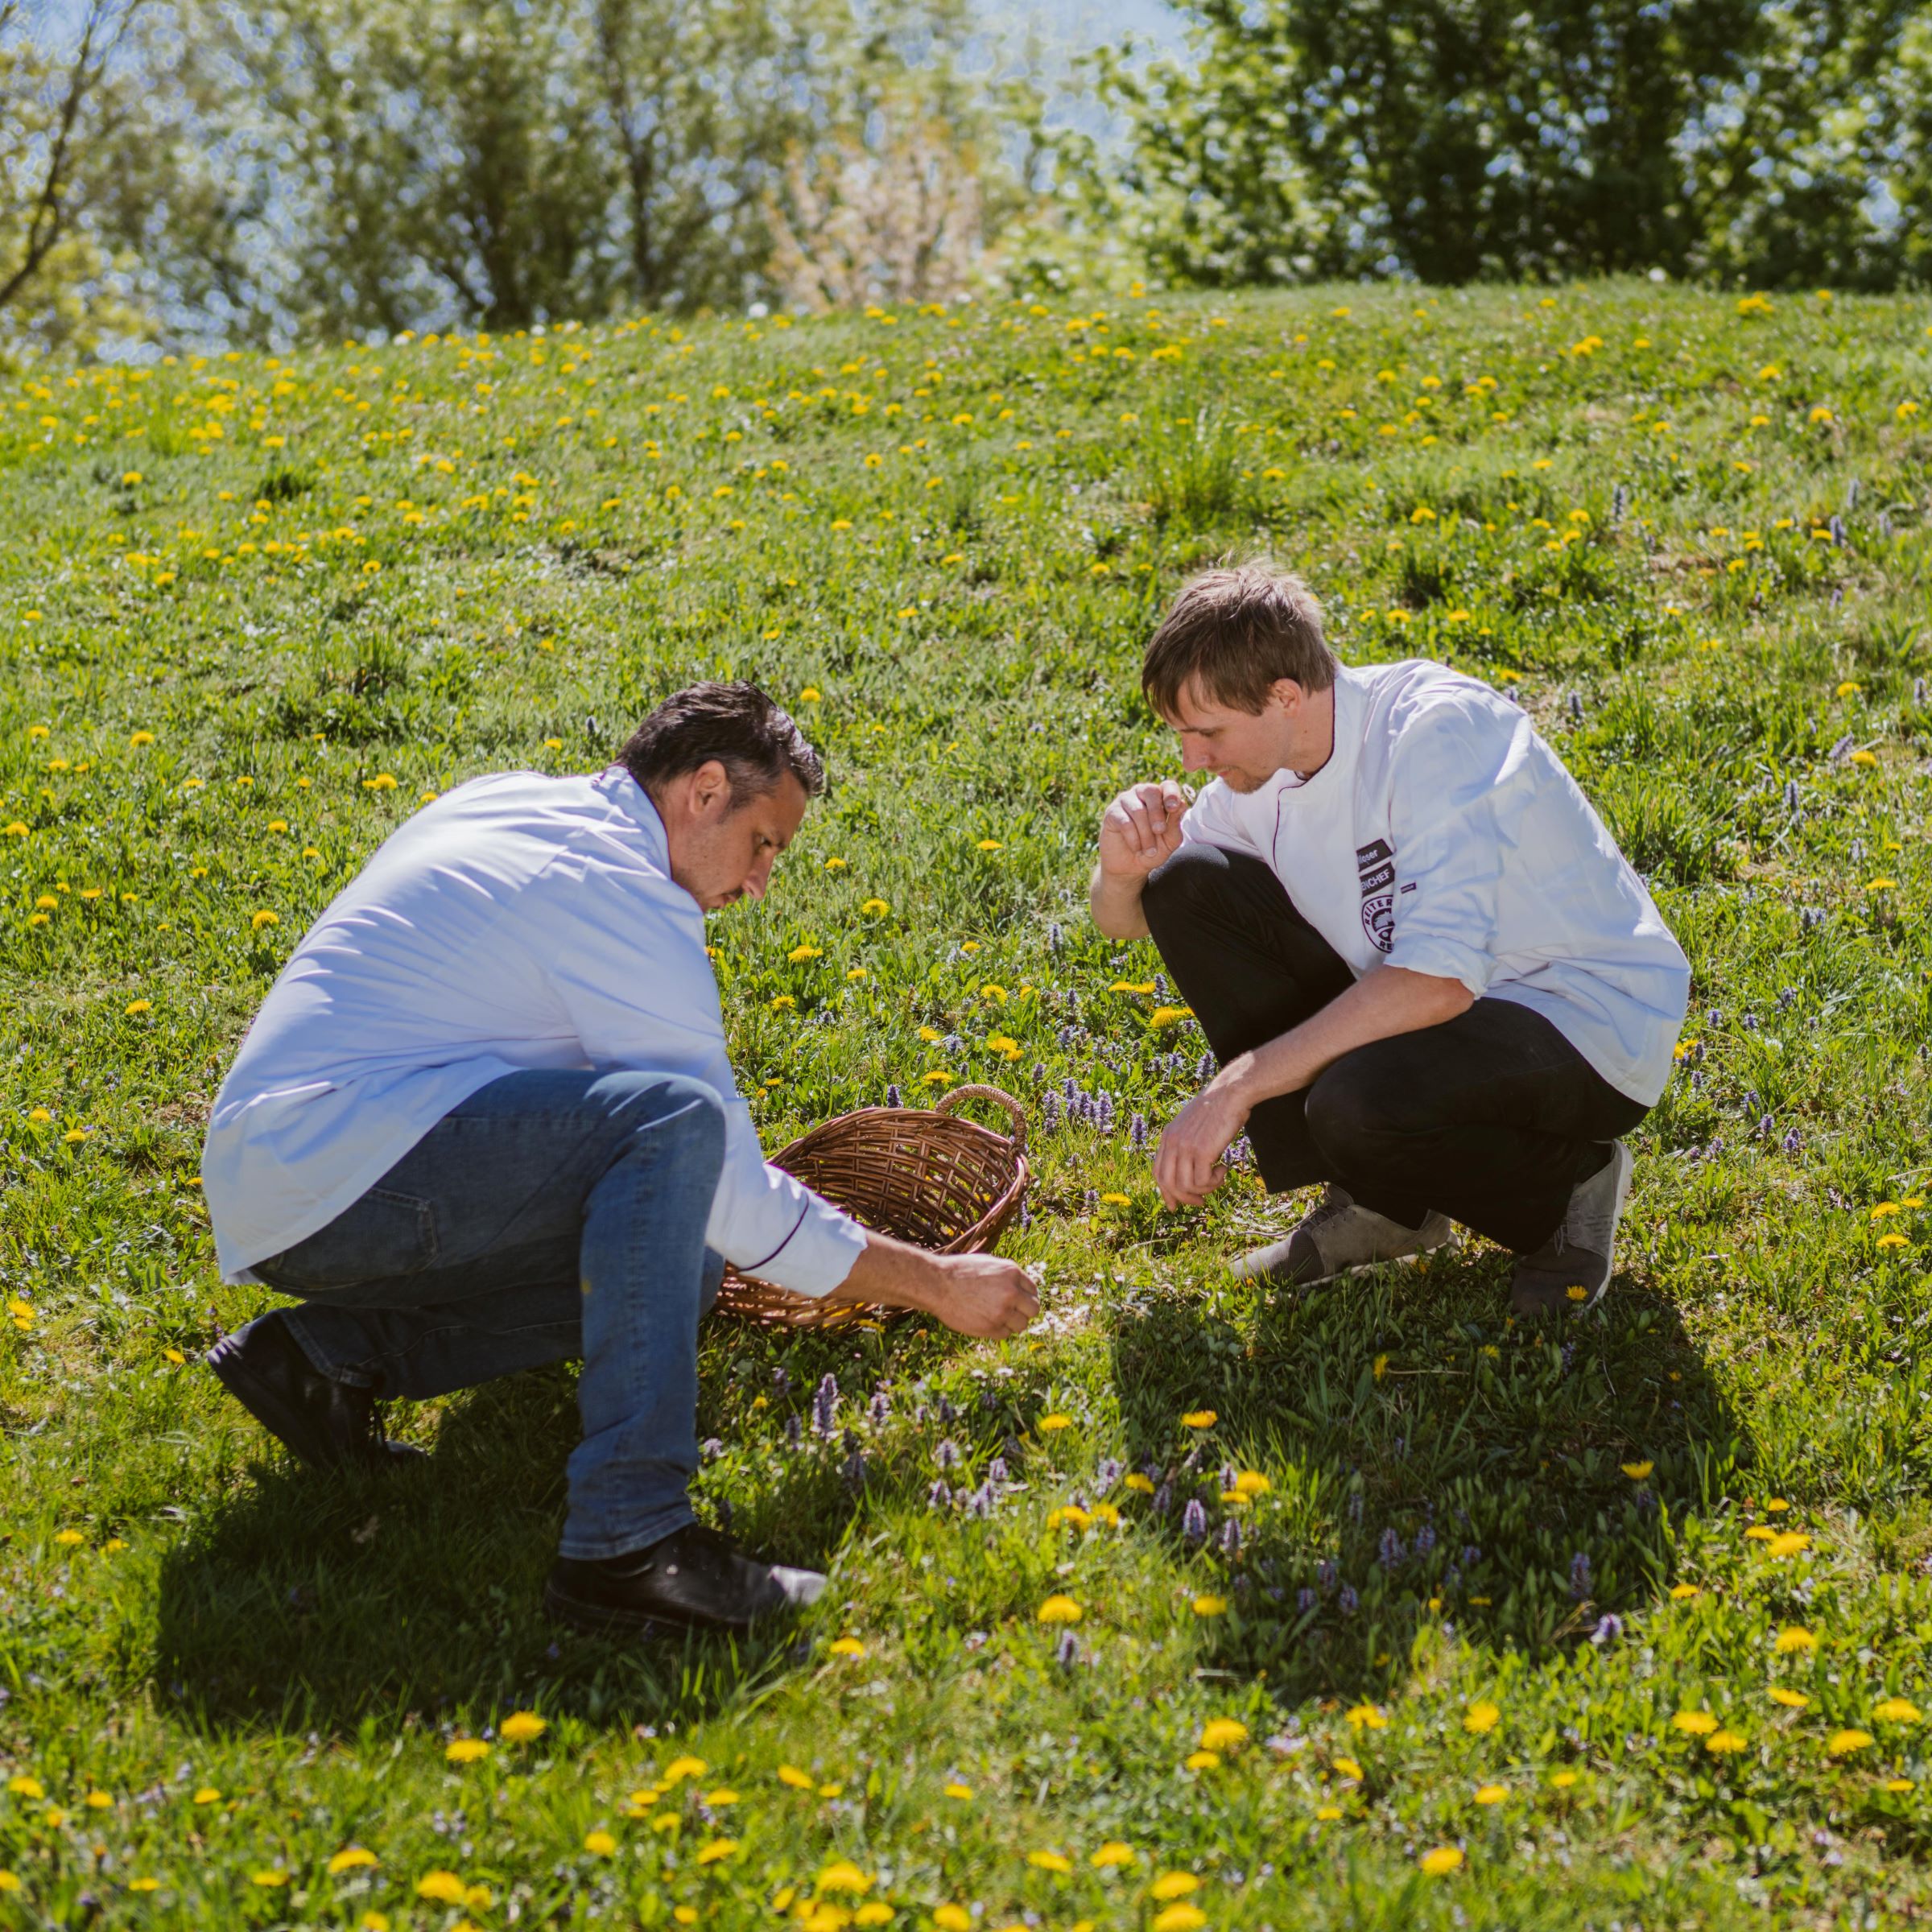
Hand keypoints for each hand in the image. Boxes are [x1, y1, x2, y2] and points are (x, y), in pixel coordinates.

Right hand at [921, 1253, 1039, 1338]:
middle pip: (1033, 1309)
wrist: (938, 1284)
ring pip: (1022, 1325)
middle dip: (1024, 1312)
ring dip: (1012, 1323)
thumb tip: (1021, 1290)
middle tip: (1012, 1312)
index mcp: (1012, 1272)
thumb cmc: (960, 1272)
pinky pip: (1005, 1334)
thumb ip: (1007, 1277)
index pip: (1033, 1290)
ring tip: (995, 1317)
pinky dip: (998, 1331)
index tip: (1018, 1301)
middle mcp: (1011, 1292)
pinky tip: (985, 1322)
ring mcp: (1002, 1311)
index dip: (1025, 1297)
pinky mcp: (992, 1327)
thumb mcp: (988, 1264)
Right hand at [1098, 780, 1188, 882]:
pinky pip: (1125, 822)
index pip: (1168, 786)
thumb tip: (1182, 804)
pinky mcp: (1111, 813)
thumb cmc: (1153, 851)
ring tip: (1149, 850)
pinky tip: (1136, 848)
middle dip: (1157, 814)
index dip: (1171, 794)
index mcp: (1160, 798)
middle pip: (1151, 792)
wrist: (1130, 867)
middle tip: (1159, 831)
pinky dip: (1133, 838)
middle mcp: (1142, 794)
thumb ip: (1175, 824)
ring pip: (1138, 810)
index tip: (1173, 808)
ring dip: (1146, 833)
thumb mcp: (1169, 841)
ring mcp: (1125, 801)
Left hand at [1153, 1078, 1250, 1208]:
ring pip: (1186, 1186)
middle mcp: (1172, 1143)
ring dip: (1205, 1189)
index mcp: (1168, 1136)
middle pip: (1168, 1183)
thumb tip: (1189, 1174)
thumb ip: (1186, 1145)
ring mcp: (1185, 1147)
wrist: (1230, 1094)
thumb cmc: (1217, 1110)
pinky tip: (1223, 1168)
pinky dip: (1214, 1181)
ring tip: (1218, 1177)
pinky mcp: (1201, 1151)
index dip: (1165, 1192)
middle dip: (1184, 1198)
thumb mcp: (1193, 1127)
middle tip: (1200, 1202)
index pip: (1158, 1172)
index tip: (1175, 1205)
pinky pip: (1202, 1181)